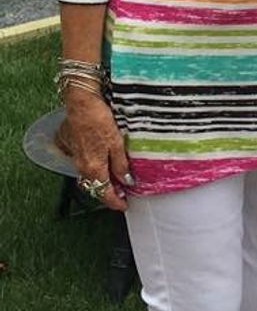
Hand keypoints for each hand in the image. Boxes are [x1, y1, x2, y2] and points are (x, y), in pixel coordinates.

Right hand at [62, 89, 132, 210]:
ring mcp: (77, 158)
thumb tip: (126, 181)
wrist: (81, 104)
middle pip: (96, 187)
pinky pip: (85, 167)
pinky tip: (103, 165)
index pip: (104, 193)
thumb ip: (120, 164)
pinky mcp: (75, 149)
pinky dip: (95, 171)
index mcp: (94, 168)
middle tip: (122, 195)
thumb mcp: (116, 142)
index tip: (124, 206)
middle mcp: (83, 167)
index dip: (115, 202)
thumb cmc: (98, 120)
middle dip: (108, 194)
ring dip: (102, 183)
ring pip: (90, 178)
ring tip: (115, 181)